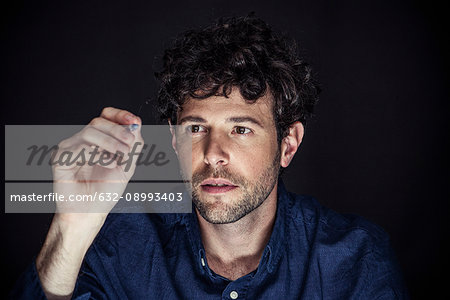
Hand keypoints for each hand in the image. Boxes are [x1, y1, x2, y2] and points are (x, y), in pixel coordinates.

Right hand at [36, 107, 143, 298]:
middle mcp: (85, 141)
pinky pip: (78, 145)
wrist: (91, 212)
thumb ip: (134, 144)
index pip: (106, 116)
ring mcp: (72, 147)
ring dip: (110, 142)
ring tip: (119, 158)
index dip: (120, 115)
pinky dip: (96, 153)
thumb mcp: (128, 165)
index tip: (134, 121)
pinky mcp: (61, 157)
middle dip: (118, 132)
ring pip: (91, 130)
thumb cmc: (106, 191)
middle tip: (128, 147)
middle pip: (100, 121)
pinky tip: (106, 164)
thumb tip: (136, 123)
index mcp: (101, 140)